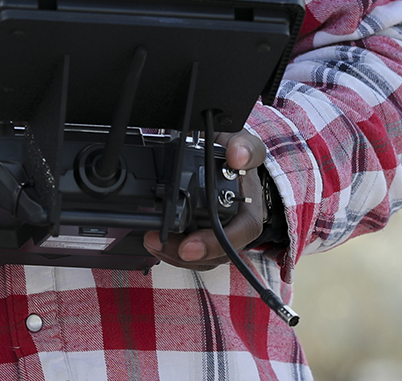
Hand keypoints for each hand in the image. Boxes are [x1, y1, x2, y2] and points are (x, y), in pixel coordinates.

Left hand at [142, 130, 267, 270]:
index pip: (241, 233)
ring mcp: (219, 235)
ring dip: (174, 255)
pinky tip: (155, 242)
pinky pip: (192, 253)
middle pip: (216, 253)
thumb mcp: (243, 143)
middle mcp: (236, 228)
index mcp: (250, 208)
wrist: (228, 159)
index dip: (216, 243)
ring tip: (151, 241)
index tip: (188, 246)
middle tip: (158, 243)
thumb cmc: (237, 154)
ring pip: (203, 258)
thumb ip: (244, 145)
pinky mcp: (202, 236)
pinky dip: (172, 251)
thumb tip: (237, 156)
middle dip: (185, 254)